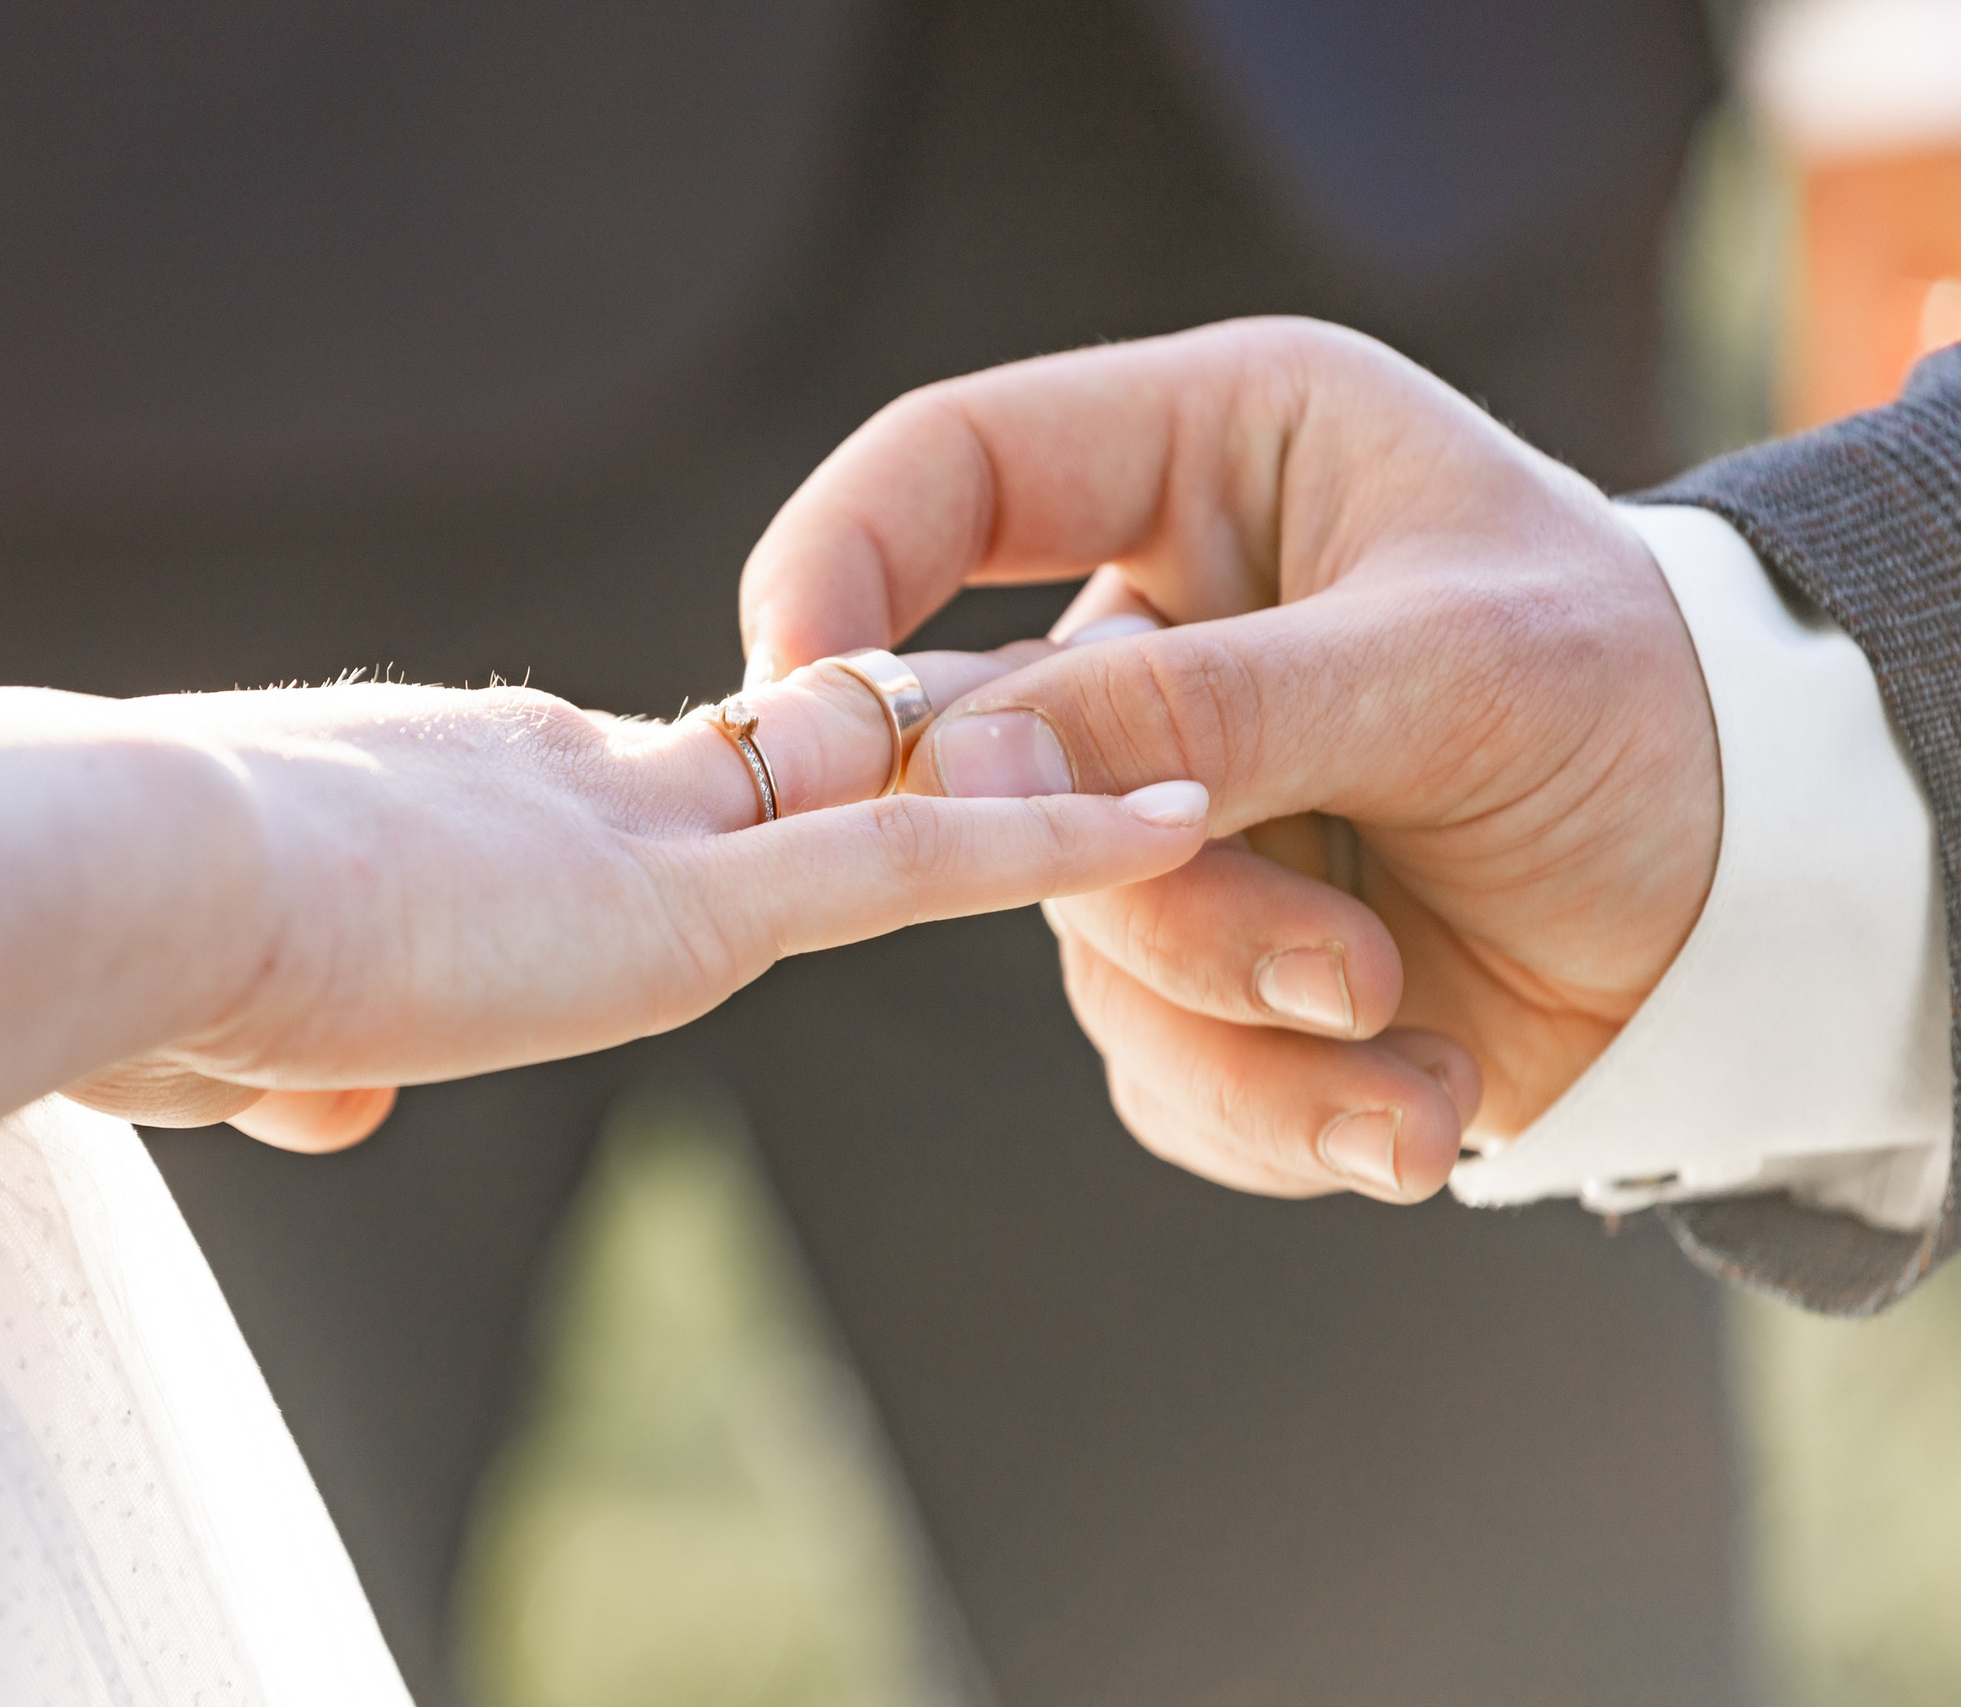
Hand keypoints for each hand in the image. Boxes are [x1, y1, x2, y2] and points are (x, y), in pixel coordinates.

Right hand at [65, 655, 1210, 1145]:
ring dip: (1018, 778)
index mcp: (481, 802)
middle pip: (799, 755)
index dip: (759, 772)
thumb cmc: (115, 948)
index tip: (826, 757)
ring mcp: (647, 837)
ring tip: (1180, 764)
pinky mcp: (686, 903)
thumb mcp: (218, 1024)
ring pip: (883, 785)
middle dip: (920, 743)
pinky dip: (1038, 841)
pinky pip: (906, 859)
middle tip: (1067, 707)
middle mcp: (584, 788)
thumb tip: (321, 1110)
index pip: (663, 778)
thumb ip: (294, 1060)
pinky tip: (1167, 822)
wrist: (110, 884)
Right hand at [737, 318, 1720, 1202]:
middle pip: (992, 760)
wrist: (1766, 909)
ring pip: (1073, 939)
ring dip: (1246, 1018)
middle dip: (1165, 896)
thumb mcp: (1453, 673)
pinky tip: (1416, 1108)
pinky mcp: (1204, 961)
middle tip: (1333, 962)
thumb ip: (1206, 706)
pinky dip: (1275, 1109)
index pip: (948, 467)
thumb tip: (958, 759)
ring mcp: (1166, 806)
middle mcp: (1160, 632)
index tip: (797, 702)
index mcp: (1209, 465)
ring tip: (1413, 1038)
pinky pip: (1151, 1061)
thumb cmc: (1648, 711)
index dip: (842, 564)